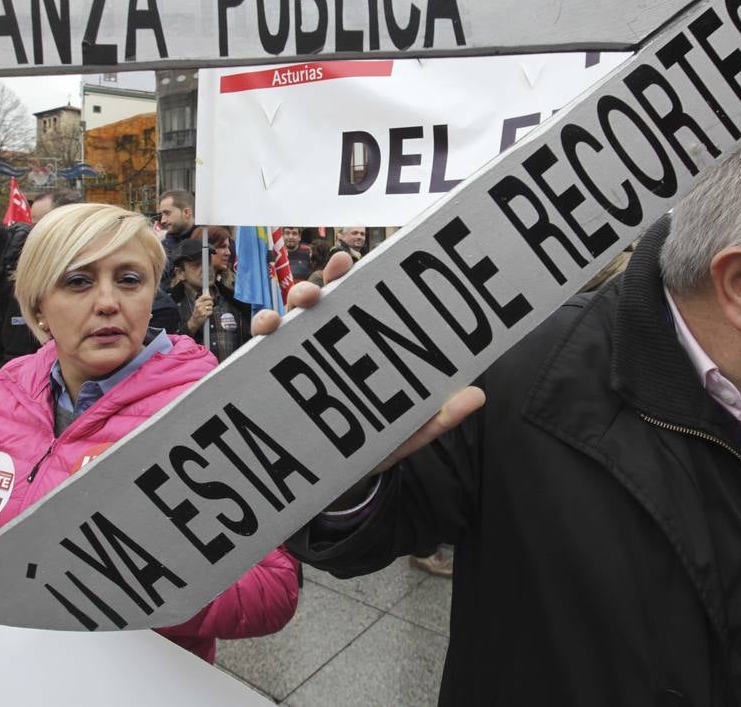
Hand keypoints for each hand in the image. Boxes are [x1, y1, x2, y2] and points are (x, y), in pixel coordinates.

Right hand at [188, 294, 214, 332]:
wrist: (194, 320)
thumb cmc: (197, 312)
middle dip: (211, 304)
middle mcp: (198, 305)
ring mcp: (201, 310)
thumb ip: (203, 299)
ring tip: (207, 311)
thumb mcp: (198, 304)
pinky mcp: (204, 314)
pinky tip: (207, 314)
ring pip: (211, 307)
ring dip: (210, 309)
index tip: (210, 298)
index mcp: (197, 301)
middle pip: (210, 301)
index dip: (209, 297)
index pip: (205, 296)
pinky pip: (211, 312)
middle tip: (208, 306)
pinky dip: (210, 313)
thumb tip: (208, 293)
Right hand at [249, 248, 483, 473]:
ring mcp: (295, 355)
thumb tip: (476, 396)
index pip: (359, 304)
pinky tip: (268, 329)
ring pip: (291, 316)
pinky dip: (264, 329)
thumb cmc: (370, 444)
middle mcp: (325, 343)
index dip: (357, 276)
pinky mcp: (269, 373)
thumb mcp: (404, 433)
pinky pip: (263, 346)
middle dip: (325, 279)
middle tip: (334, 274)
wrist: (330, 480)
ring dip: (295, 299)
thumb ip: (437, 418)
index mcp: (359, 347)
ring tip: (304, 300)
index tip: (357, 259)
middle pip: (323, 300)